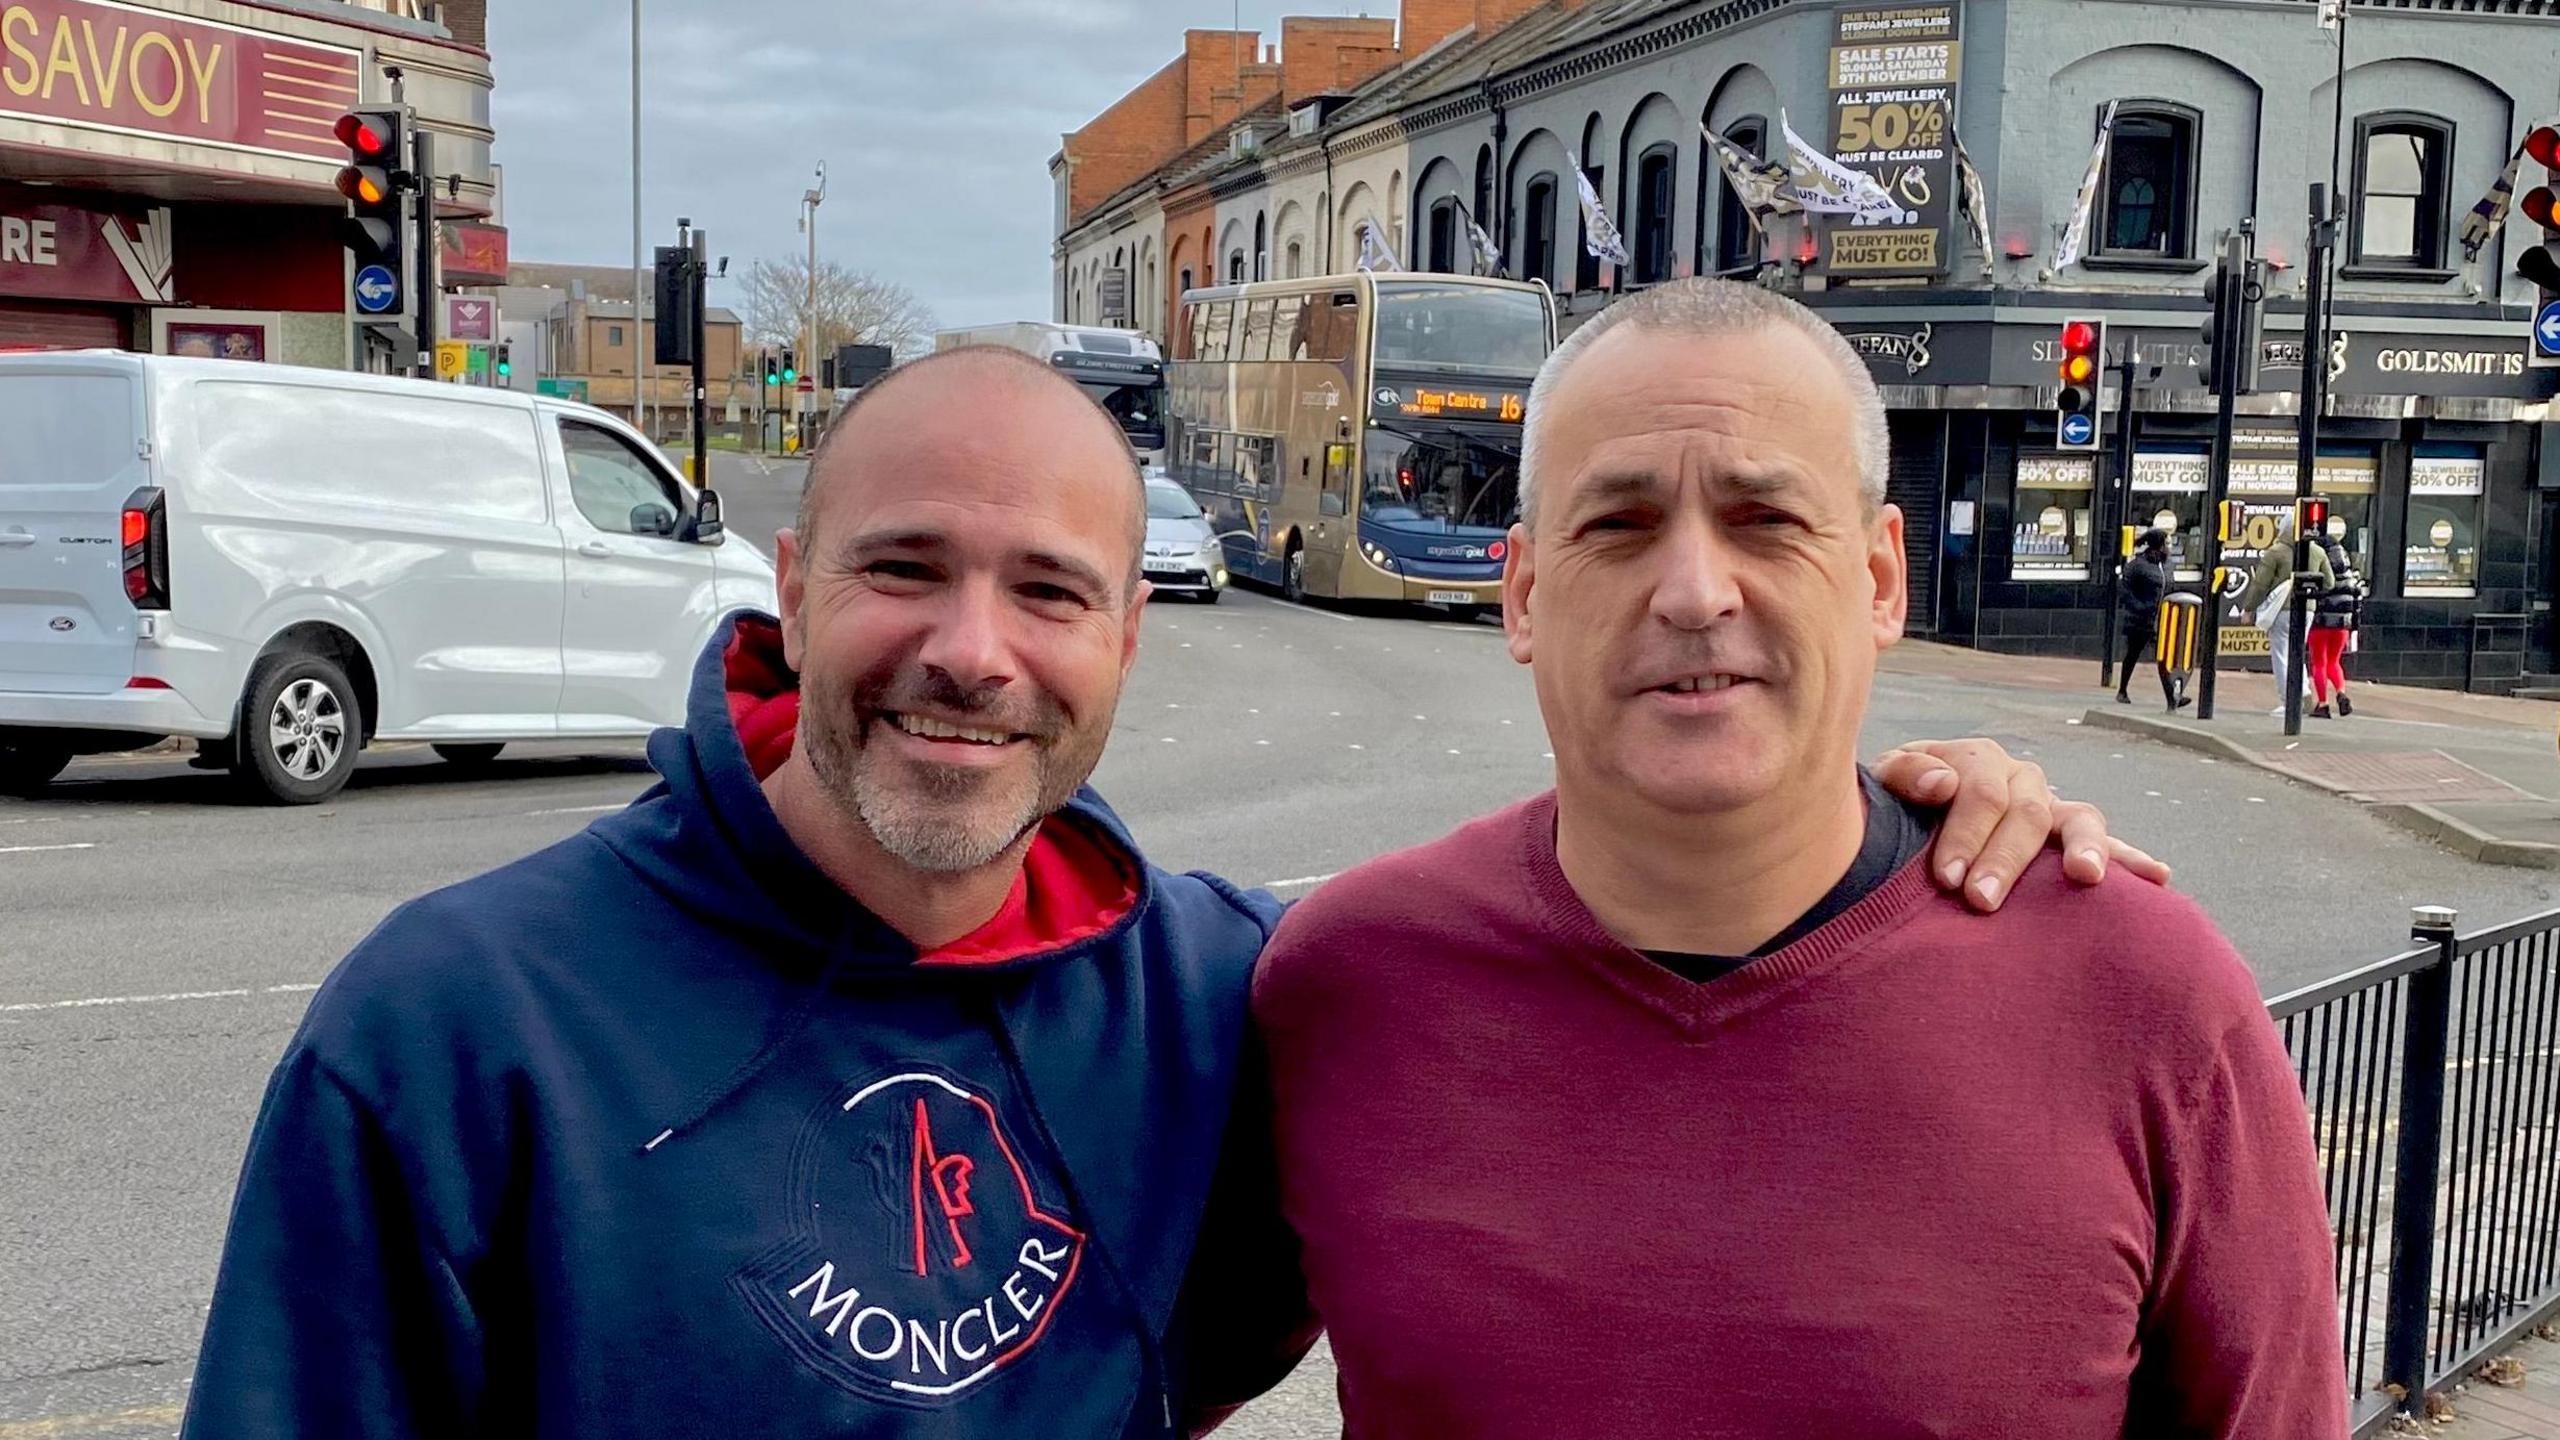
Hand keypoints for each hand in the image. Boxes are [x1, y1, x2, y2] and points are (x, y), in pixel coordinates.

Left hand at [1872, 739, 2172, 912]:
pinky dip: (2131, 859)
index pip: (1981, 791)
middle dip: (2004, 859)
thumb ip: (1904, 775)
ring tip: (2084, 876)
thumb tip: (1942, 784)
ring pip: (2079, 818)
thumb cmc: (1895, 803)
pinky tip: (2158, 877)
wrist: (1905, 816)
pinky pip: (2105, 845)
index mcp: (1977, 760)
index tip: (1946, 879)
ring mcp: (2049, 806)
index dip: (1965, 833)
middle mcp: (2020, 778)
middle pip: (2026, 813)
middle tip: (1980, 901)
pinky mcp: (2067, 838)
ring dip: (2084, 848)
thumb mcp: (1885, 782)